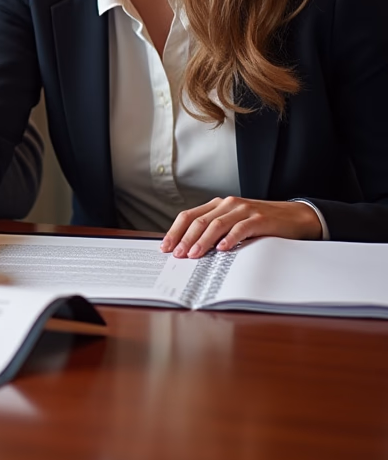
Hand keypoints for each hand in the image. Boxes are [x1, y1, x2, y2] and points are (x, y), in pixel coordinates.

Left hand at [161, 197, 322, 257]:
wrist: (294, 216)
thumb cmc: (260, 223)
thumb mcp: (233, 224)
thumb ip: (214, 232)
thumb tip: (190, 250)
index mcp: (217, 205)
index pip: (188, 216)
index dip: (175, 232)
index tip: (166, 247)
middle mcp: (227, 204)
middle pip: (199, 221)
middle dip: (185, 239)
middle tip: (177, 255)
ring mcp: (243, 210)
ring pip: (216, 224)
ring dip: (203, 241)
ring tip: (194, 255)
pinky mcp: (259, 219)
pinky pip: (240, 228)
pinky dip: (230, 239)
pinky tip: (222, 249)